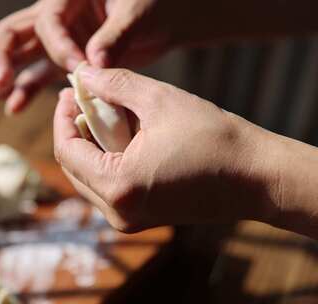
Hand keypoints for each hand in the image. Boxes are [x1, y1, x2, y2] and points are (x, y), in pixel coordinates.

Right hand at [0, 0, 175, 114]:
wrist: (166, 19)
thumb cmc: (153, 5)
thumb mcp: (138, 13)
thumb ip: (116, 35)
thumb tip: (93, 63)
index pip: (48, 22)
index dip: (59, 47)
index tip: (80, 68)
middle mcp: (57, 18)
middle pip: (12, 32)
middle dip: (1, 57)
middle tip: (1, 82)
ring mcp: (59, 41)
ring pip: (20, 56)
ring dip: (7, 76)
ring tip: (3, 96)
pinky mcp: (66, 61)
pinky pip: (38, 75)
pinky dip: (27, 90)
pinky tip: (15, 108)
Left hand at [53, 66, 278, 232]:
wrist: (257, 178)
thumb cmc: (215, 139)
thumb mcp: (160, 100)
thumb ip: (114, 85)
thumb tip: (84, 75)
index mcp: (118, 187)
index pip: (66, 151)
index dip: (63, 119)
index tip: (69, 94)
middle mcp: (118, 212)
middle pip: (73, 167)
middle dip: (75, 131)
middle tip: (85, 101)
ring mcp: (129, 220)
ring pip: (88, 178)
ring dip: (90, 146)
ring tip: (106, 116)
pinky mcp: (141, 219)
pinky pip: (108, 188)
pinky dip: (107, 160)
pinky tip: (122, 137)